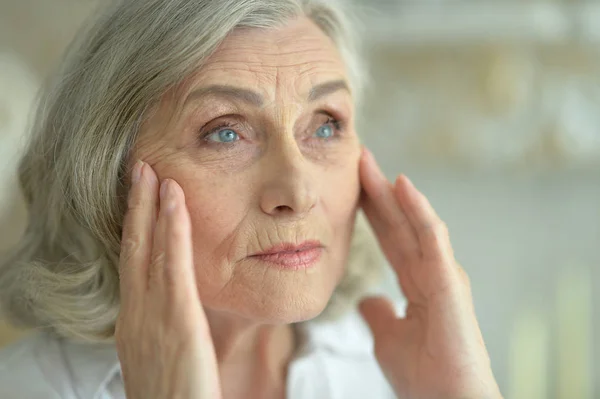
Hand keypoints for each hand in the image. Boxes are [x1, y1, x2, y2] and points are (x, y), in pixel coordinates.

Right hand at [116, 161, 220, 398]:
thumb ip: (166, 331)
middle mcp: (136, 313)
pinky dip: (173, 227)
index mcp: (133, 323)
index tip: (138, 200)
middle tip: (139, 168)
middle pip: (133, 247)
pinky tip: (174, 200)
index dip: (134, 228)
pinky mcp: (177, 318)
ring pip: (149, 247)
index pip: (132, 264)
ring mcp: (152, 314)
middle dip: (135, 206)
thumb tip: (179, 312)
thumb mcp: (161, 359)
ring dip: (151, 205)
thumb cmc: (172, 398)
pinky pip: (175, 263)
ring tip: (153, 170)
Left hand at [358, 149, 501, 398]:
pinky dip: (417, 209)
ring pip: (413, 221)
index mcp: (416, 281)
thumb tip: (368, 298)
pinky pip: (431, 237)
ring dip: (392, 190)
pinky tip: (401, 185)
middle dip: (376, 190)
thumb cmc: (424, 375)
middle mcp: (430, 270)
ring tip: (368, 162)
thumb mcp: (389, 337)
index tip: (350, 184)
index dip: (371, 210)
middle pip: (398, 222)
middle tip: (358, 157)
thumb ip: (379, 314)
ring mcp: (441, 272)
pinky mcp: (448, 280)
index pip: (389, 236)